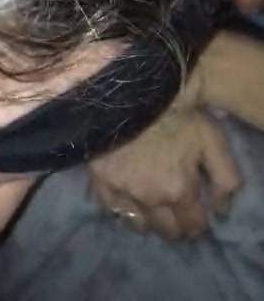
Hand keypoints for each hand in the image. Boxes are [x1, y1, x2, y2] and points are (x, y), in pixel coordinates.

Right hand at [89, 109, 240, 239]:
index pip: (193, 224)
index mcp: (179, 190)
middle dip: (176, 224)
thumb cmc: (172, 111)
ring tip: (153, 205)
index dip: (198, 221)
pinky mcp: (100, 182)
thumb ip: (224, 177)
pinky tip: (127, 196)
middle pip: (167, 230)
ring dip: (149, 220)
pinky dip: (122, 208)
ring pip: (139, 225)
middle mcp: (151, 200)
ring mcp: (123, 193)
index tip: (197, 212)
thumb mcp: (210, 137)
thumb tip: (220, 209)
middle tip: (177, 209)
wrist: (126, 94)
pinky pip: (111, 209)